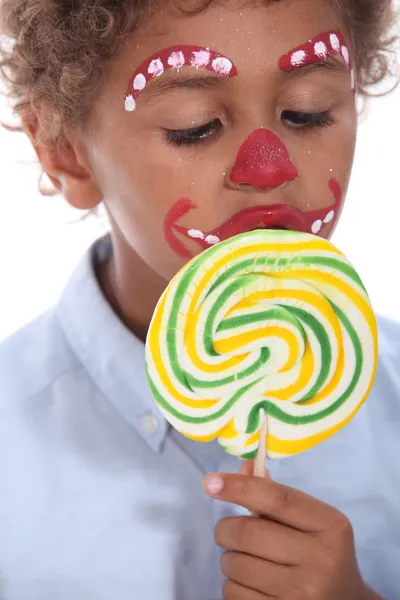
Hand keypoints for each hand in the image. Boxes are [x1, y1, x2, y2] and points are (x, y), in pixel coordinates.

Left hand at [204, 462, 381, 599]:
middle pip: (248, 533)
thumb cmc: (321, 554)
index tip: (211, 482)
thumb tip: (244, 468)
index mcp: (330, 526)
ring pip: (235, 565)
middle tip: (228, 532)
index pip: (276, 498)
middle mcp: (321, 560)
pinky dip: (233, 585)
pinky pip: (234, 594)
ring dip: (229, 559)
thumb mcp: (312, 522)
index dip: (239, 487)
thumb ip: (276, 495)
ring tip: (248, 561)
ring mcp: (303, 595)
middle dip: (226, 529)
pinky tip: (252, 584)